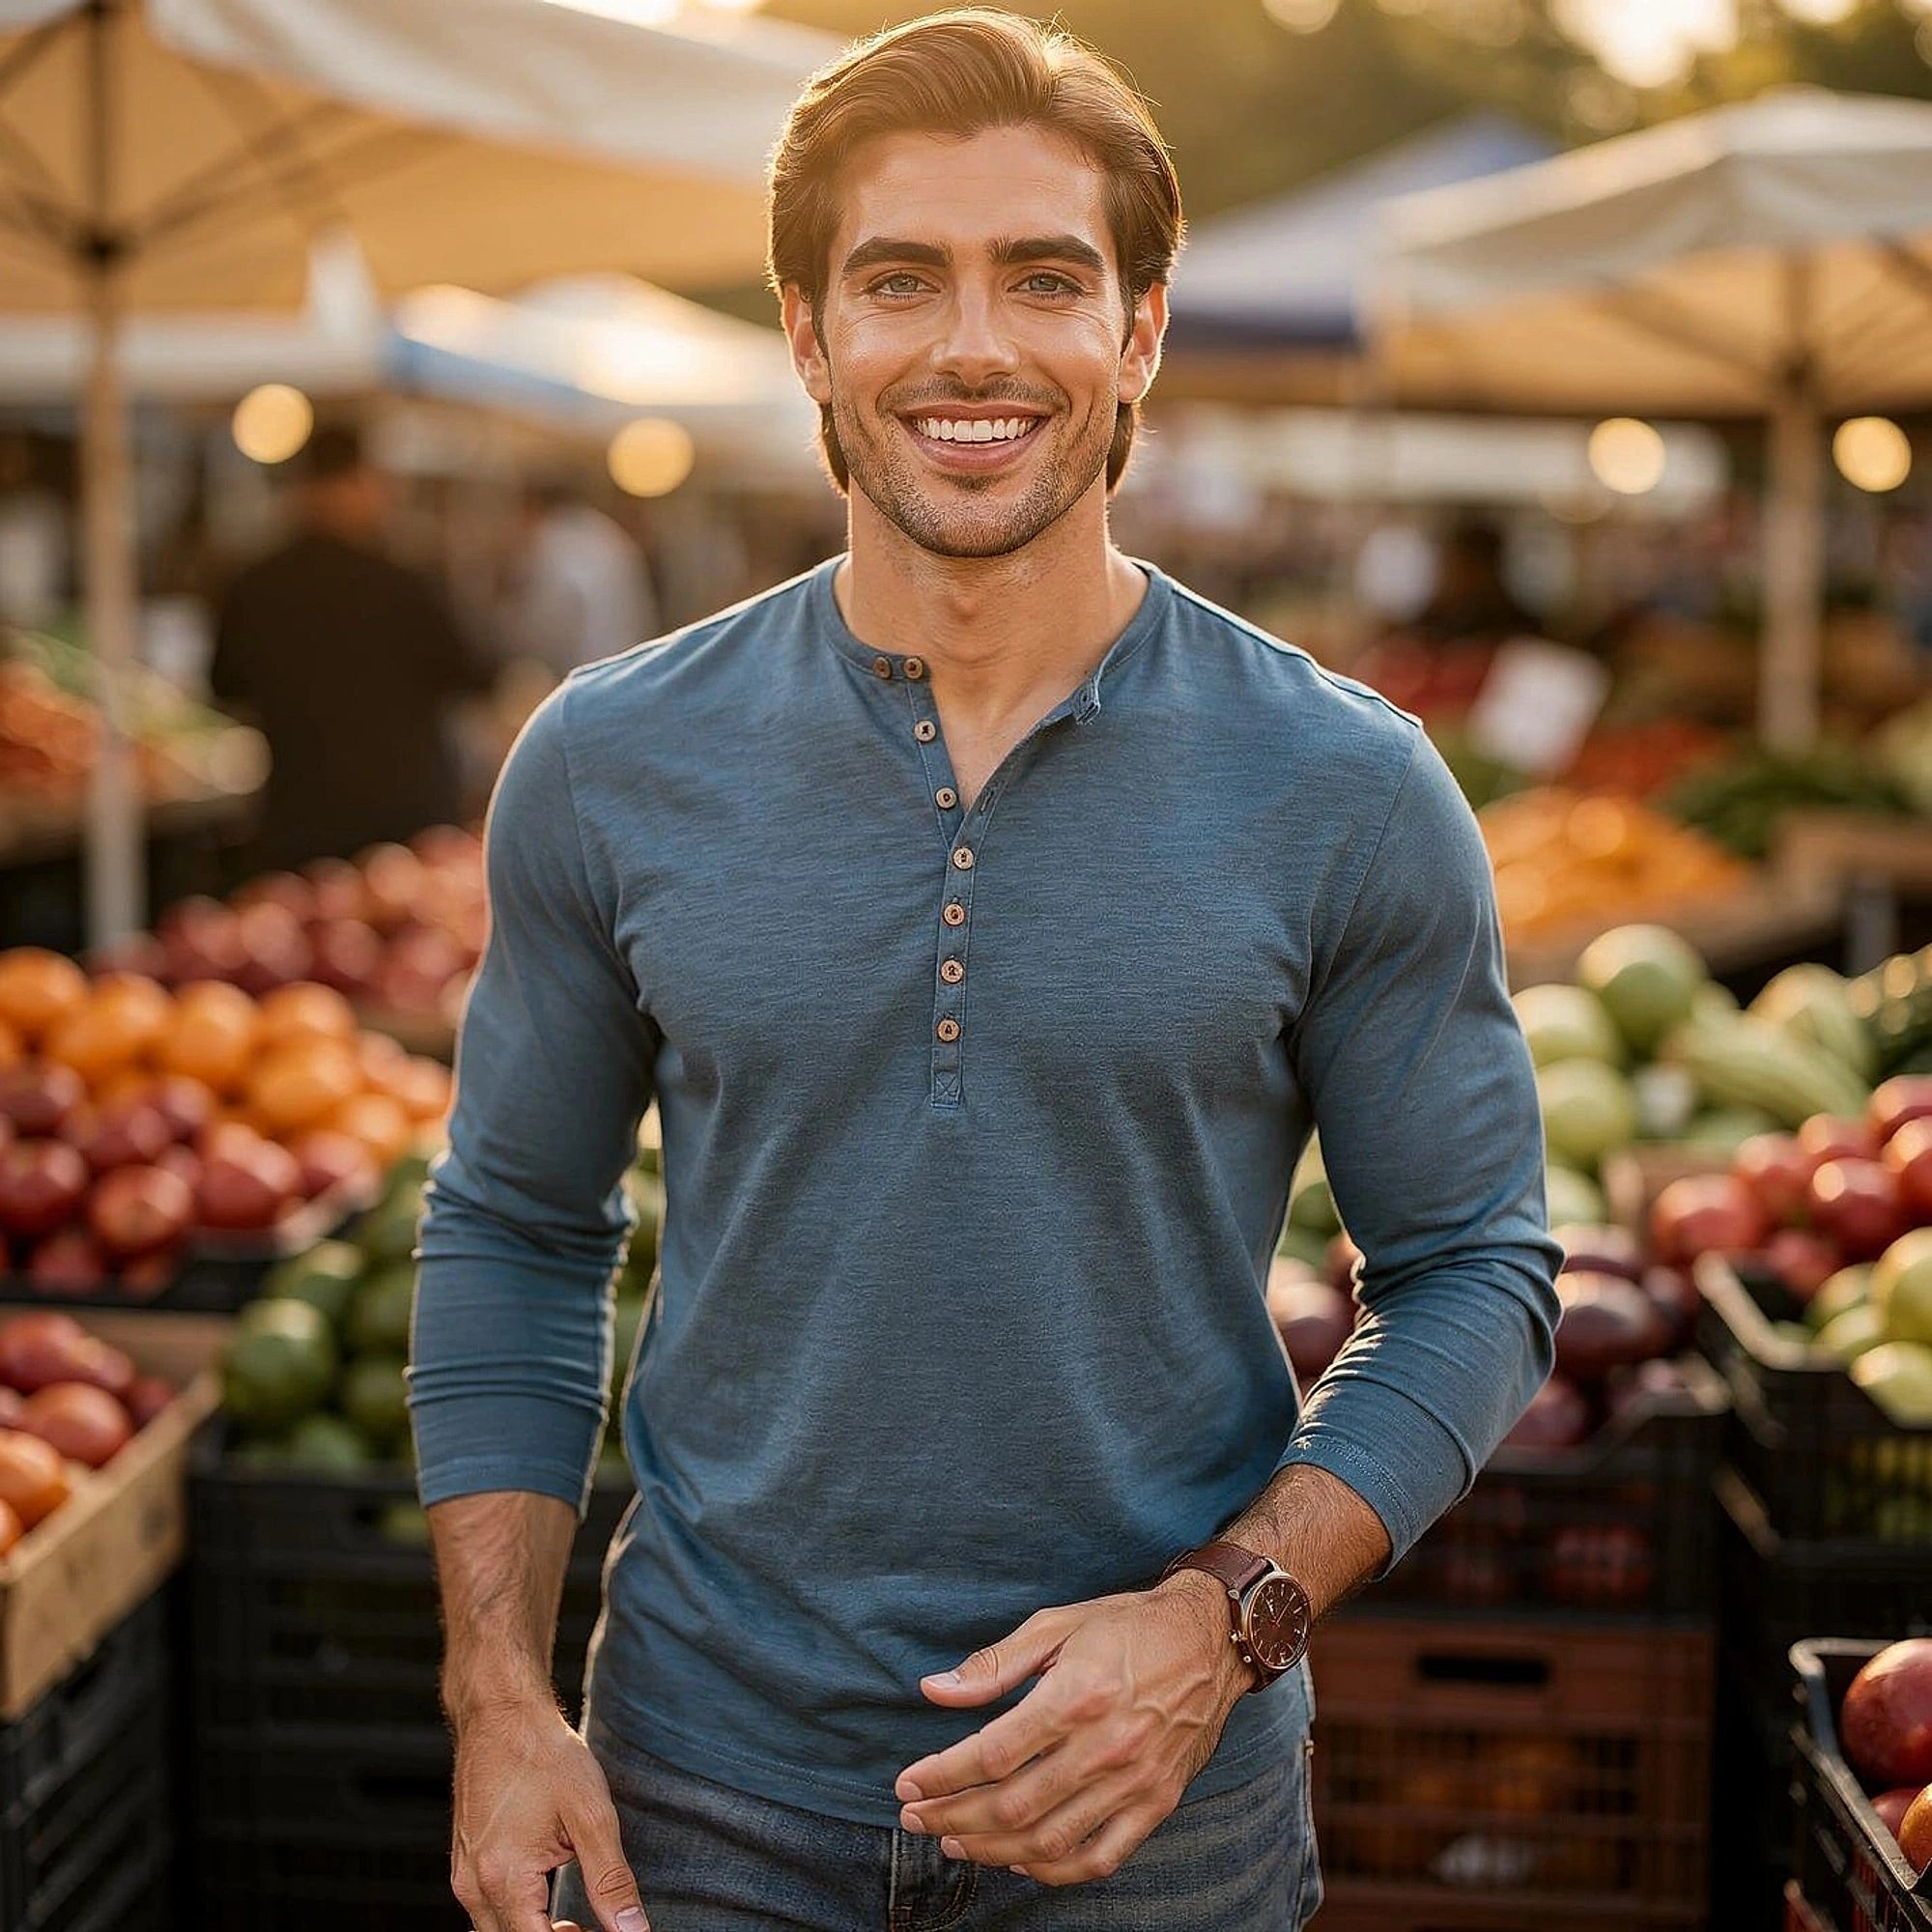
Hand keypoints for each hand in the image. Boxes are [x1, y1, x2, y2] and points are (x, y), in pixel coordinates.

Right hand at [449, 1693, 649, 1931]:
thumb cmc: (545, 1755)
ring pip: (497, 1930)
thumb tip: (633, 1929)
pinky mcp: (465, 1862)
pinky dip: (519, 1915)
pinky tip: (548, 1898)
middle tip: (595, 1928)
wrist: (502, 1712)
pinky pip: (488, 1909)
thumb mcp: (591, 1815)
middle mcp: (473, 1885)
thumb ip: (611, 1880)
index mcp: (503, 1879)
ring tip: (576, 1920)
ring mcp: (464, 1875)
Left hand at [894, 1575, 1248, 1886]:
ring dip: (991, 1851)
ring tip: (954, 1843)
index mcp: (1076, 1695)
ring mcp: (1135, 1781)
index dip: (942, 1775)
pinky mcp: (1157, 1803)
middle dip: (953, 1819)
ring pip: (1049, 1841)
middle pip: (1013, 1806)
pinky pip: (1100, 1857)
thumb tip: (934, 1690)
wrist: (1211, 1639)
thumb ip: (994, 1665)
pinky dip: (1053, 1872)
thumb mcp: (1056, 1625)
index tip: (909, 1783)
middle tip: (917, 1818)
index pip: (992, 1754)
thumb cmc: (1126, 1626)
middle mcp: (1106, 1746)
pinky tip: (1019, 1863)